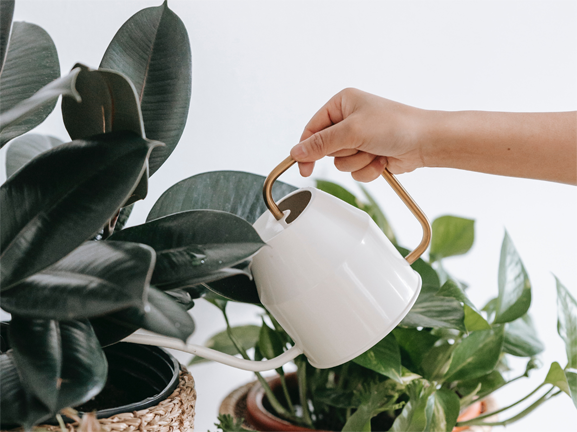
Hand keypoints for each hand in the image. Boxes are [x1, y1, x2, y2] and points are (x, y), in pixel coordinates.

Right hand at [290, 88, 427, 181]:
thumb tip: (296, 152)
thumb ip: (321, 144)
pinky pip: (355, 171)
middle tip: (360, 145)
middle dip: (345, 153)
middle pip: (326, 149)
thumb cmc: (395, 125)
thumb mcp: (352, 131)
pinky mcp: (368, 154)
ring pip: (341, 163)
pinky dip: (368, 169)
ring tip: (375, 151)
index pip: (312, 129)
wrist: (425, 141)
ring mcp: (359, 139)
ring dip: (358, 162)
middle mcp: (348, 120)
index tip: (302, 166)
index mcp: (341, 104)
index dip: (306, 148)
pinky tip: (382, 159)